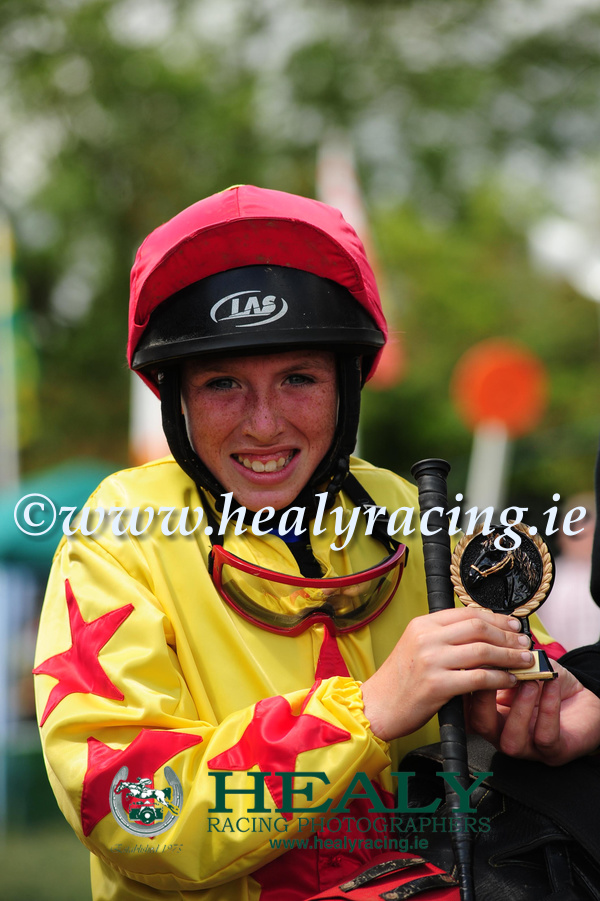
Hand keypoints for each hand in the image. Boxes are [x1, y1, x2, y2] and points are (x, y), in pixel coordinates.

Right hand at [361, 607, 533, 741]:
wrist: (378, 706)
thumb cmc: (400, 680)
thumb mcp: (416, 647)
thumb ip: (443, 637)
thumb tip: (482, 633)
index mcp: (422, 625)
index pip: (468, 613)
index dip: (496, 618)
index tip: (513, 626)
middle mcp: (427, 638)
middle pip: (478, 628)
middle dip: (507, 636)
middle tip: (524, 643)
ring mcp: (431, 660)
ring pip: (483, 651)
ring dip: (509, 656)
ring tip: (524, 661)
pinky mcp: (437, 685)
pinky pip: (479, 678)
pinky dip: (499, 678)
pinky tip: (509, 680)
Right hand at [467, 661, 599, 764]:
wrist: (582, 699)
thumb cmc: (550, 683)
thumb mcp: (526, 668)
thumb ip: (509, 661)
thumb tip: (494, 650)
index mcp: (492, 712)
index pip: (468, 705)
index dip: (466, 686)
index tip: (474, 662)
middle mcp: (503, 733)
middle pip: (480, 726)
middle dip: (484, 700)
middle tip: (497, 673)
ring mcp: (527, 747)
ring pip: (512, 739)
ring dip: (519, 708)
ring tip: (530, 683)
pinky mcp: (553, 753)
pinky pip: (545, 736)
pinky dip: (547, 708)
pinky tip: (551, 686)